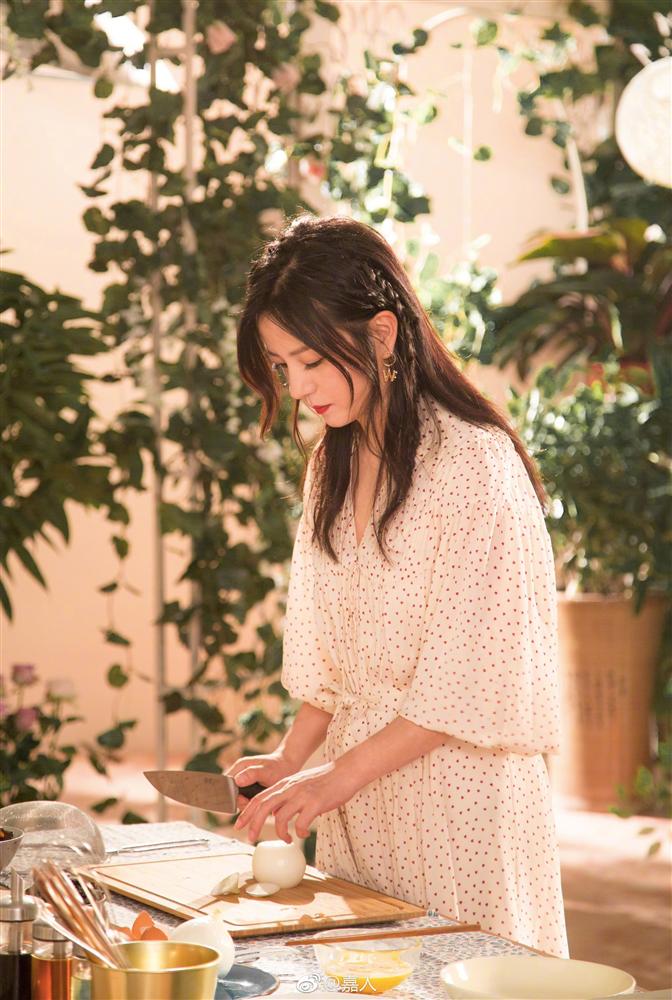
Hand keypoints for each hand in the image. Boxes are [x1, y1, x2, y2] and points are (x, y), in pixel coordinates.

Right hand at [225, 752, 301, 811]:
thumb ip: (251, 774)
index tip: (244, 800)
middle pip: (230, 794)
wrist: (288, 766)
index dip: (231, 795)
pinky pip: (244, 800)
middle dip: (241, 802)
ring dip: (247, 804)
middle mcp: (238, 774)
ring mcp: (242, 782)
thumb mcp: (266, 770)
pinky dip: (251, 804)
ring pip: (237, 799)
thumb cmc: (278, 766)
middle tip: (255, 803)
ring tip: (260, 802)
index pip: (226, 784)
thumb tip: (237, 781)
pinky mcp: (248, 789)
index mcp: (239, 766)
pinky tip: (261, 803)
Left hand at [233, 760, 355, 844]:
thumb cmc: (326, 780)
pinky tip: (304, 833)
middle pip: (263, 806)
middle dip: (253, 823)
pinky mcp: (316, 802)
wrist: (347, 770)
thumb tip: (276, 813)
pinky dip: (299, 832)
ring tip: (286, 839)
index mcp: (286, 784)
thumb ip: (288, 796)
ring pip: (280, 817)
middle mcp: (291, 788)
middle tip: (249, 838)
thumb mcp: (301, 784)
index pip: (259, 797)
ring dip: (279, 832)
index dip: (247, 812)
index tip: (239, 825)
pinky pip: (300, 823)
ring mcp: (302, 795)